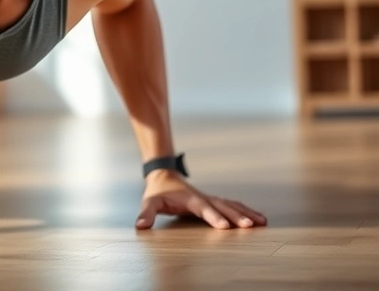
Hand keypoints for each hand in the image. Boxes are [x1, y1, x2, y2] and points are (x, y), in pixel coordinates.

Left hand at [135, 170, 266, 229]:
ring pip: (231, 205)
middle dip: (236, 216)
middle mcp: (204, 197)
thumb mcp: (149, 201)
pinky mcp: (214, 201)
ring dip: (246, 213)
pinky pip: (233, 205)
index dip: (213, 217)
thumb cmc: (158, 191)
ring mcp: (211, 198)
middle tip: (250, 226)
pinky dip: (246, 210)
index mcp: (189, 199)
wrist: (164, 175)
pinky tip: (259, 218)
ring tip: (262, 222)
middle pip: (222, 206)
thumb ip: (146, 213)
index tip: (224, 227)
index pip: (203, 209)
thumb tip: (140, 226)